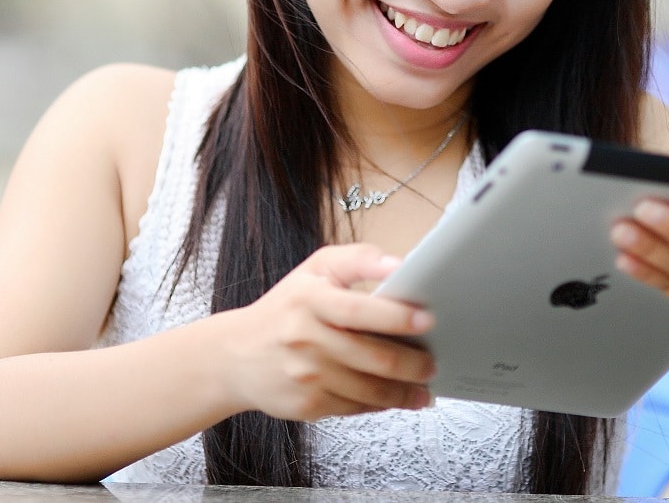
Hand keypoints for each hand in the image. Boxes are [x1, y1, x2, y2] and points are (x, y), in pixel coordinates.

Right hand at [217, 243, 437, 420]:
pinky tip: (395, 397)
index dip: (395, 317)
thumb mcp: (314, 270)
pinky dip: (381, 404)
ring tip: (423, 387)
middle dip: (412, 364)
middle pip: (371, 357)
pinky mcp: (306, 406)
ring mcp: (305, 376)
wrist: (235, 356)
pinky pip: (355, 408)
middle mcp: (305, 339)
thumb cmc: (286, 308)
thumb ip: (357, 260)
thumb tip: (398, 264)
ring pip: (368, 390)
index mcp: (308, 299)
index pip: (357, 310)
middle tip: (433, 363)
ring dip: (404, 392)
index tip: (427, 320)